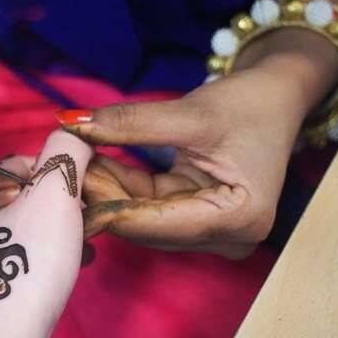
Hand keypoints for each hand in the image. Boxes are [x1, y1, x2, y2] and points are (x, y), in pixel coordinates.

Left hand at [59, 31, 337, 258]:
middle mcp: (228, 237)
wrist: (276, 99)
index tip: (62, 186)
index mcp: (240, 219)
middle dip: (104, 197)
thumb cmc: (248, 104)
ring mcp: (213, 232)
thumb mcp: (190, 113)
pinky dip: (123, 188)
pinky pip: (150, 209)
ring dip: (109, 192)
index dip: (108, 207)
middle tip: (61, 166)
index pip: (159, 223)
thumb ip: (130, 124)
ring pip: (144, 220)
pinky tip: (95, 164)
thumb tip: (71, 125)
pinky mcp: (199, 220)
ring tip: (75, 160)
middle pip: (149, 226)